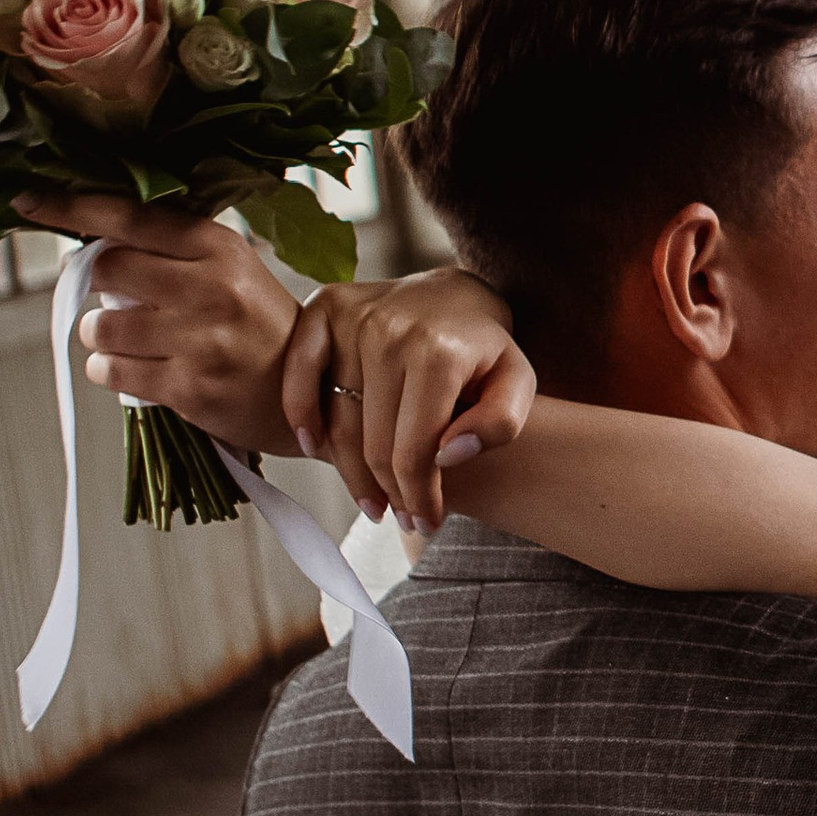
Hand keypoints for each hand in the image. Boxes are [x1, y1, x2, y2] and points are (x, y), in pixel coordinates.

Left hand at [18, 189, 296, 455]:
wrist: (307, 390)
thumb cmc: (255, 322)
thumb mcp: (228, 267)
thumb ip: (168, 248)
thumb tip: (88, 236)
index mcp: (217, 247)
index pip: (131, 217)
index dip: (73, 207)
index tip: (28, 201)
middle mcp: (210, 288)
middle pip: (107, 268)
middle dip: (96, 282)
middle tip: (115, 294)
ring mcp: (199, 340)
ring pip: (99, 326)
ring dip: (100, 333)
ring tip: (130, 338)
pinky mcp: (187, 387)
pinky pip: (110, 371)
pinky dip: (108, 369)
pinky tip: (135, 367)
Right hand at [280, 267, 532, 532]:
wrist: (455, 293)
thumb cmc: (485, 349)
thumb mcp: (517, 382)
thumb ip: (500, 423)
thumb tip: (448, 457)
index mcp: (439, 354)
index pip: (415, 451)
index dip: (419, 497)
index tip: (426, 522)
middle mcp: (391, 333)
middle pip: (374, 444)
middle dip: (392, 494)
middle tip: (404, 519)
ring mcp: (354, 319)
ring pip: (338, 421)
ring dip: (351, 473)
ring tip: (374, 503)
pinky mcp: (324, 309)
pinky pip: (299, 373)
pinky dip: (300, 414)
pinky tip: (315, 448)